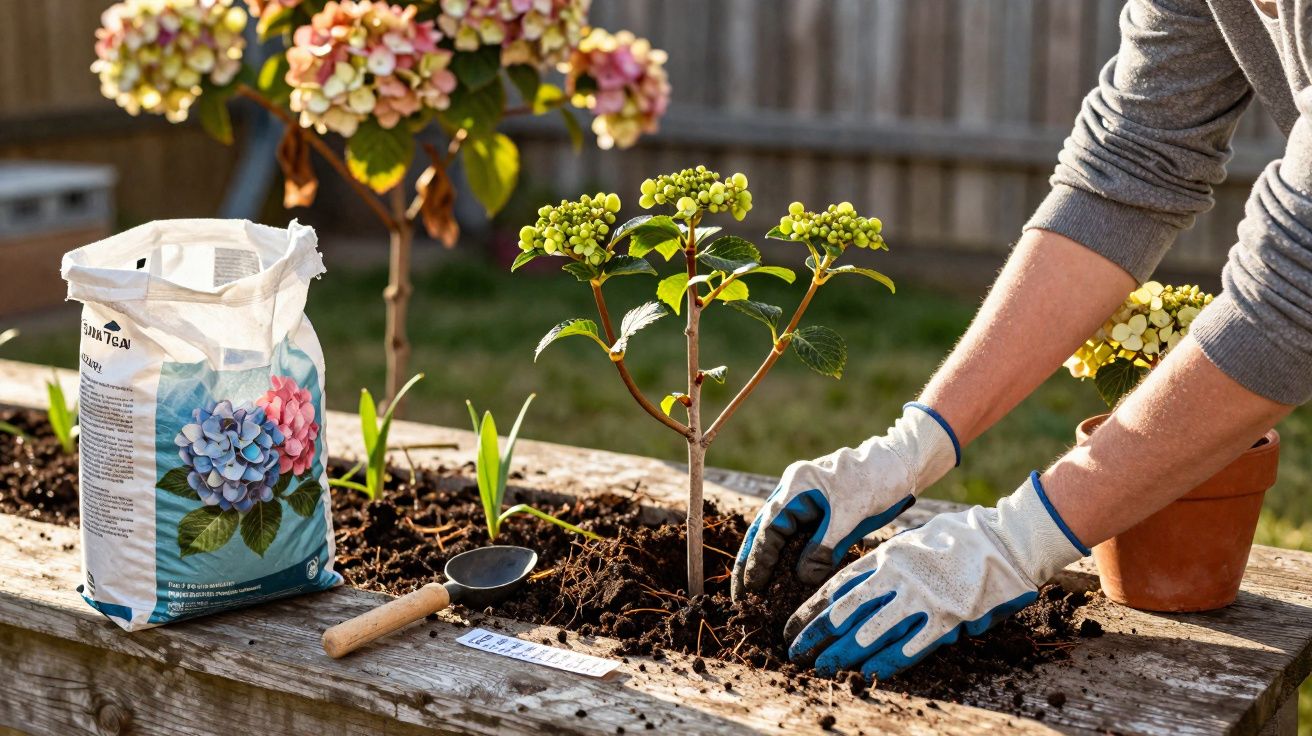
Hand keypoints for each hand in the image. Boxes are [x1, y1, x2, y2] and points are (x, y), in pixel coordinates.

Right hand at [731, 403, 959, 597]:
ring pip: (777, 536)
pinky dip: (788, 558)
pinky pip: (797, 537)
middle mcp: (793, 491)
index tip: (751, 588)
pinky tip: (782, 579)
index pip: (769, 528)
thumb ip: (824, 548)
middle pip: (764, 532)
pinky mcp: (818, 511)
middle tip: (741, 596)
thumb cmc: (877, 481)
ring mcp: (804, 500)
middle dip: (752, 564)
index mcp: (796, 485)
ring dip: (766, 563)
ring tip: (754, 593)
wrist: (901, 464)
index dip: (758, 560)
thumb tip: (801, 579)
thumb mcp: (850, 516)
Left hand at [785, 472, 1088, 679]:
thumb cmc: (957, 536)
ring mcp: (921, 598)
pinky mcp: (947, 618)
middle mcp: (897, 577)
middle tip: (794, 652)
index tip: (792, 625)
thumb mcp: (912, 540)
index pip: (837, 586)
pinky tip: (868, 675)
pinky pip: (911, 645)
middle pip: (845, 611)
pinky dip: (887, 662)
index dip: (811, 609)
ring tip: (819, 667)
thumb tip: (862, 586)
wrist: (1004, 540)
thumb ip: (886, 563)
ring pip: (871, 631)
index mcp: (886, 556)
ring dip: (842, 653)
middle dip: (816, 634)